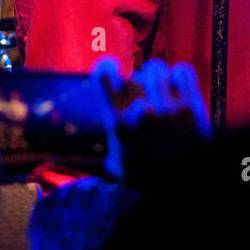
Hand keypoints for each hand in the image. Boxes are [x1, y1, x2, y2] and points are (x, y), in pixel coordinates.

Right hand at [92, 56, 210, 184]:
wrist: (183, 182)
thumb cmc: (148, 178)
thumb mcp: (116, 169)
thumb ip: (92, 158)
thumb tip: (58, 159)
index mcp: (118, 124)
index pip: (103, 75)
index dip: (106, 67)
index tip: (110, 69)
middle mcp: (141, 111)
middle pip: (133, 73)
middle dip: (136, 81)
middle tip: (142, 94)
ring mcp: (167, 107)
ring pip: (156, 68)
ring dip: (156, 77)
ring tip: (159, 91)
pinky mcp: (191, 104)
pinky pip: (182, 70)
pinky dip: (179, 75)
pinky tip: (177, 87)